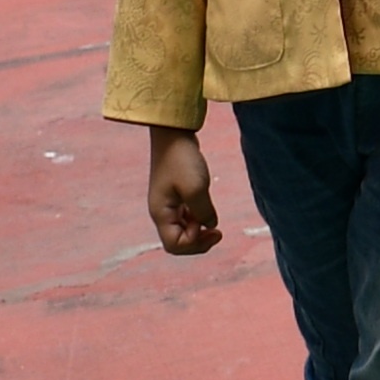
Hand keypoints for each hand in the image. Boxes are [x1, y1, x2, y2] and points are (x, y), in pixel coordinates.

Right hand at [142, 126, 220, 253]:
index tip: (206, 224)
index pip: (174, 245)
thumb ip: (204, 213)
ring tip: (212, 219)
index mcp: (161, 213)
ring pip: (183, 230)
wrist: (174, 133)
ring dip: (199, 230)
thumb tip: (210, 226)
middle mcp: (161, 212)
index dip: (194, 243)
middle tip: (218, 233)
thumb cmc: (182, 159)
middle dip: (199, 241)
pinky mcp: (175, 195)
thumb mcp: (196, 188)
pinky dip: (197, 218)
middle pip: (178, 242)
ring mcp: (168, 204)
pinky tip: (206, 209)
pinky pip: (186, 217)